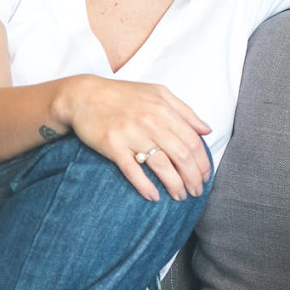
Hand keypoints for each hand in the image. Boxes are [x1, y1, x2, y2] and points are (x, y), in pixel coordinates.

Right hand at [62, 76, 211, 201]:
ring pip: (161, 165)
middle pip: (181, 155)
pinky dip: (145, 185)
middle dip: (193, 177)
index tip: (205, 176)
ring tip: (180, 196)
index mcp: (163, 109)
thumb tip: (206, 130)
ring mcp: (130, 134)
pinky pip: (132, 170)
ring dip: (174, 184)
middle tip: (196, 192)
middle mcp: (150, 121)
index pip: (192, 141)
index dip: (202, 162)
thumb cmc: (121, 95)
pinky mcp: (112, 146)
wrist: (83, 96)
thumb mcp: (157, 92)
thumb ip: (184, 110)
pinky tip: (153, 196)